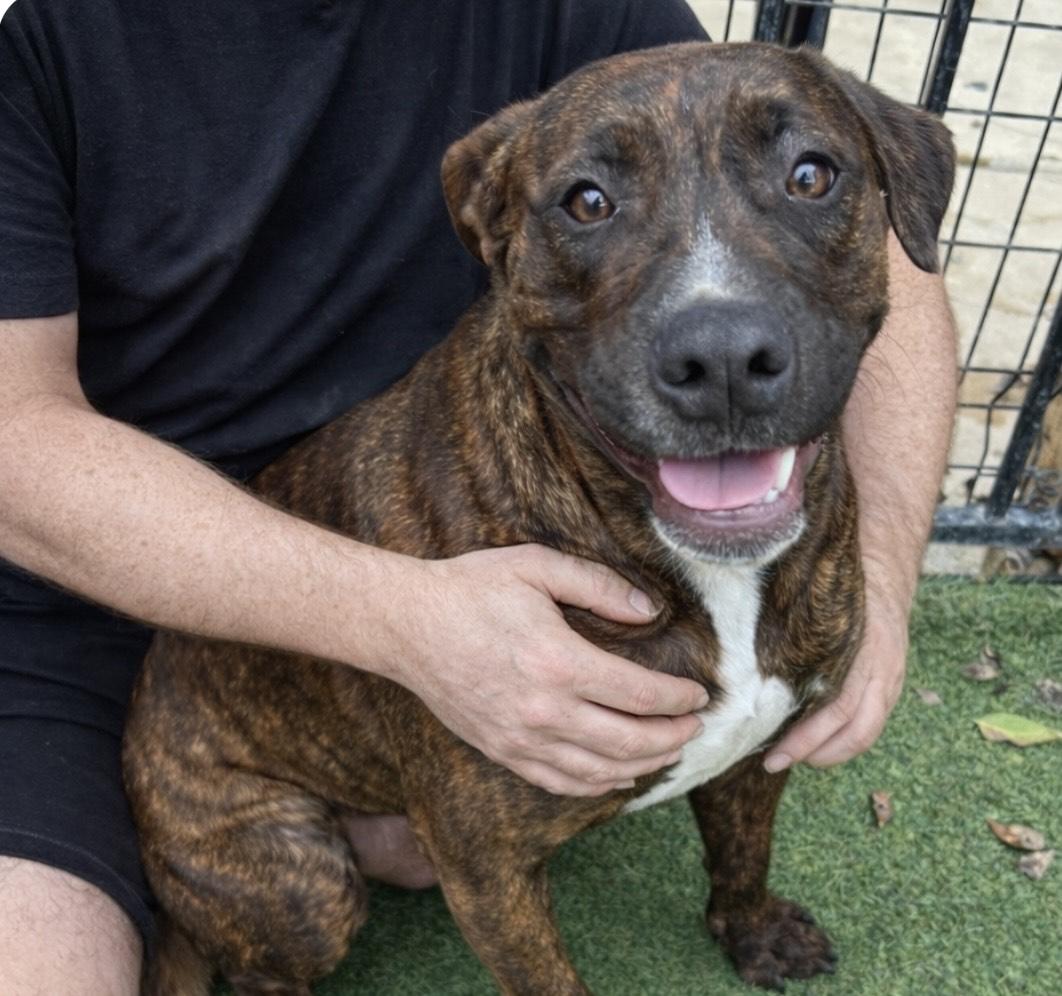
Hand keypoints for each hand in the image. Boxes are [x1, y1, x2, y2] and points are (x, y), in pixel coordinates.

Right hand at [381, 544, 708, 795]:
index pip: (640, 694)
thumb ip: (599, 586)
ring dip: (644, 765)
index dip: (679, 700)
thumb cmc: (471, 589)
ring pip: (599, 770)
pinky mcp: (501, 751)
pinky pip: (560, 782)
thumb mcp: (537, 567)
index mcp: (559, 662)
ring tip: (668, 751)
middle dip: (673, 738)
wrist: (406, 625)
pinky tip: (618, 776)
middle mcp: (544, 710)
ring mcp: (521, 738)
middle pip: (630, 742)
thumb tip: (650, 610)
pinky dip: (598, 785)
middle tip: (695, 727)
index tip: (699, 695)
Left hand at [763, 577, 908, 771]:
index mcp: (859, 648)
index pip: (837, 707)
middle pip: (851, 727)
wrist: (884, 573)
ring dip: (828, 753)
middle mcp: (880, 669)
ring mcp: (891, 680)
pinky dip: (842, 741)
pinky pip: (871, 724)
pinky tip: (816, 744)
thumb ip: (789, 636)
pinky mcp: (892, 687)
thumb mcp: (815, 605)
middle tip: (774, 761)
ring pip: (865, 732)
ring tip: (793, 758)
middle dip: (811, 751)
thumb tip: (742, 667)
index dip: (806, 736)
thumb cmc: (835, 590)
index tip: (772, 750)